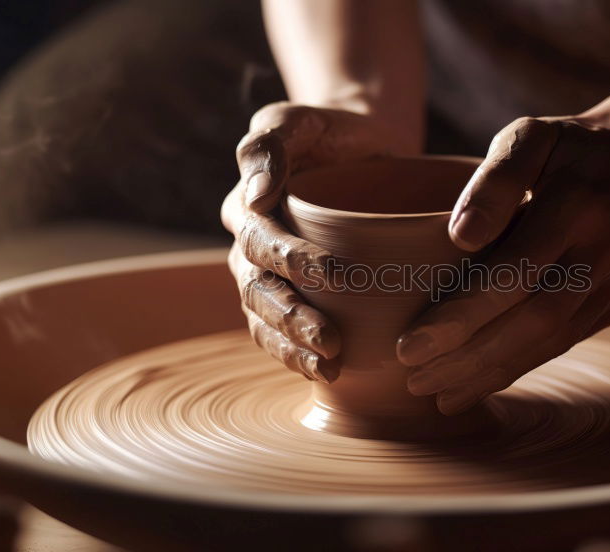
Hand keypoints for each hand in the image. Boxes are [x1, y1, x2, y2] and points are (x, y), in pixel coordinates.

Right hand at [222, 101, 406, 382]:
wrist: (363, 149)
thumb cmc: (332, 130)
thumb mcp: (302, 119)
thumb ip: (272, 141)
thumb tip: (258, 193)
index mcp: (247, 204)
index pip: (260, 239)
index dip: (292, 260)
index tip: (337, 275)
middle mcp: (249, 246)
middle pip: (259, 290)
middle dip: (293, 318)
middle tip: (332, 341)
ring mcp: (266, 277)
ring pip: (265, 319)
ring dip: (292, 347)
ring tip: (328, 367)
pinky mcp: (293, 297)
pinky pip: (281, 334)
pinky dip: (297, 355)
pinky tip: (327, 374)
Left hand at [396, 116, 609, 413]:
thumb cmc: (572, 147)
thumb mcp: (532, 136)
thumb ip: (494, 179)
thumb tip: (459, 236)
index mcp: (577, 204)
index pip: (514, 272)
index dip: (461, 315)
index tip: (410, 344)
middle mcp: (603, 251)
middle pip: (532, 320)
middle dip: (469, 357)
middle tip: (413, 378)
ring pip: (550, 341)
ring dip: (490, 373)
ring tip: (437, 392)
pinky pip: (564, 342)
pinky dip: (519, 365)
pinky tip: (478, 380)